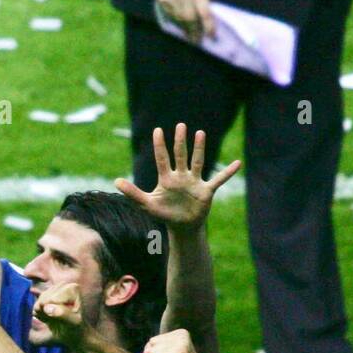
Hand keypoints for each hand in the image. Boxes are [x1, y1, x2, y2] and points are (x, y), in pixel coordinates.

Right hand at [33, 282, 85, 346]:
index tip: (66, 317)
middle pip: (44, 299)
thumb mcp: (73, 323)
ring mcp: (53, 290)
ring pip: (38, 303)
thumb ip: (62, 313)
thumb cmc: (76, 327)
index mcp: (72, 288)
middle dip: (49, 312)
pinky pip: (35, 308)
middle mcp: (62, 285)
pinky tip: (50, 318)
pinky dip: (41, 316)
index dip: (55, 311)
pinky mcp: (45, 297)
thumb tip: (47, 308)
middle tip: (60, 319)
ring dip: (45, 315)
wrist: (73, 333)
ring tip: (56, 319)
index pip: (52, 299)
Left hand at [115, 124, 239, 228]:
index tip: (157, 130)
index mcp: (167, 178)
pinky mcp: (206, 191)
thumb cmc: (164, 213)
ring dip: (199, 149)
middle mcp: (181, 176)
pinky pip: (218, 180)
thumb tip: (116, 181)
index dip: (160, 145)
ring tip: (200, 133)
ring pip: (197, 162)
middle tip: (180, 125)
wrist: (182, 227)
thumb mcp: (147, 204)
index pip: (162, 158)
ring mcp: (194, 182)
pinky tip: (237, 163)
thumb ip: (132, 193)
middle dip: (180, 141)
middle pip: (180, 155)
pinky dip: (227, 173)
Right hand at [157, 0, 213, 43]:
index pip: (205, 12)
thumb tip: (204, 28)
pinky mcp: (163, 1)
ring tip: (190, 38)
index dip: (209, 26)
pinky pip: (171, 16)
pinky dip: (177, 24)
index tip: (211, 36)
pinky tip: (180, 28)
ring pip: (180, 19)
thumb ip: (201, 6)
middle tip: (197, 42)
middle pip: (191, 18)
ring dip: (186, 30)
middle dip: (195, 31)